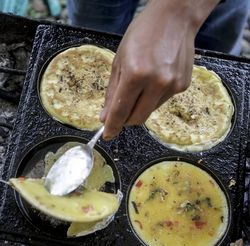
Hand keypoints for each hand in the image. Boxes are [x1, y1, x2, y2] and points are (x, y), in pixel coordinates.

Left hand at [101, 0, 219, 139]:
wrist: (174, 18)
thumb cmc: (141, 34)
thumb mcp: (119, 60)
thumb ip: (112, 92)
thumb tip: (105, 117)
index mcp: (136, 73)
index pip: (121, 111)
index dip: (112, 125)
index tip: (107, 134)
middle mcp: (157, 83)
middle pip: (137, 118)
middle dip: (125, 119)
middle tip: (120, 110)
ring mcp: (173, 86)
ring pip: (150, 111)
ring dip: (140, 106)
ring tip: (141, 84)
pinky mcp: (183, 86)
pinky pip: (162, 101)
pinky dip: (153, 97)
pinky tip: (155, 79)